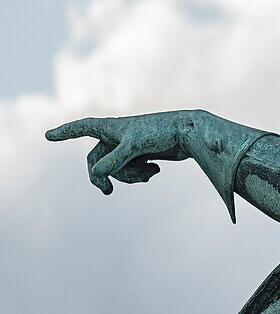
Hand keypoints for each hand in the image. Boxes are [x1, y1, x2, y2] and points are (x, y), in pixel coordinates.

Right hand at [45, 111, 197, 194]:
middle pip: (96, 161)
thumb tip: (97, 173)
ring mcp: (129, 146)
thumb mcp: (137, 145)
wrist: (191, 134)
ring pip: (116, 170)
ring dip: (129, 177)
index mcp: (112, 127)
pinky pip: (131, 172)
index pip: (83, 128)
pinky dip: (141, 175)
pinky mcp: (142, 155)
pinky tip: (156, 171)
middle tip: (107, 192)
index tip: (47, 135)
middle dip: (101, 177)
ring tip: (149, 175)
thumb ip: (116, 160)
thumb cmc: (163, 132)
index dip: (65, 132)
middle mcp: (118, 136)